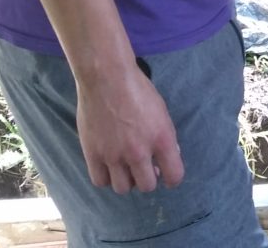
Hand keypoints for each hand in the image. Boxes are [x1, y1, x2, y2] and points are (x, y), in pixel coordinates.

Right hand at [75, 65, 184, 193]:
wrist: (107, 78)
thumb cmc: (138, 90)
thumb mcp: (162, 111)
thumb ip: (166, 136)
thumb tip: (171, 155)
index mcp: (162, 139)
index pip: (174, 175)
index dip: (173, 179)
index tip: (168, 177)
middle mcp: (139, 152)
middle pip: (147, 186)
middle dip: (149, 178)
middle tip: (145, 168)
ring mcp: (114, 155)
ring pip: (123, 188)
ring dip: (127, 180)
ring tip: (126, 167)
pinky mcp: (93, 154)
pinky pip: (100, 181)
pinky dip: (107, 178)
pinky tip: (109, 167)